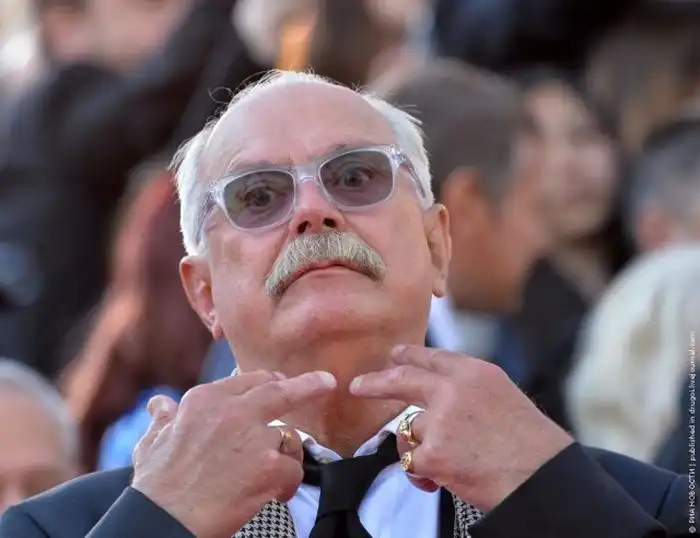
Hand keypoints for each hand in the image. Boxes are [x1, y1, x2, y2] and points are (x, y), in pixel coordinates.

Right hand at [131, 370, 336, 537]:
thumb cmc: (156, 486)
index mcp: (205, 399)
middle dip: (308, 385)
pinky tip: (276, 494)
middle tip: (327, 382)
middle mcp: (233, 411)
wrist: (163, 521)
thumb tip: (159, 404)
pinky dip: (288, 484)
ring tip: (272, 475)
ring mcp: (254, 438)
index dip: (268, 383)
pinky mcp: (268, 467)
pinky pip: (294, 470)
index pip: (248, 381)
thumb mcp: (152, 442)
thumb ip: (163, 419)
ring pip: (288, 438)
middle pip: (280, 390)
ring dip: (285, 455)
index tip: (280, 383)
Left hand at [349, 346, 573, 510]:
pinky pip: (412, 461)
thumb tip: (435, 388)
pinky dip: (421, 474)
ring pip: (409, 429)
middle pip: (402, 379)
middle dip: (376, 383)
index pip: (432, 358)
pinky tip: (441, 480)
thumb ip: (468, 387)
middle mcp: (453, 389)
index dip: (408, 356)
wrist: (542, 476)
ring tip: (449, 461)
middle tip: (357, 386)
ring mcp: (440, 420)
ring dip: (420, 447)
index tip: (393, 356)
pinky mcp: (433, 453)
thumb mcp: (502, 395)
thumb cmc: (530, 442)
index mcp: (474, 372)